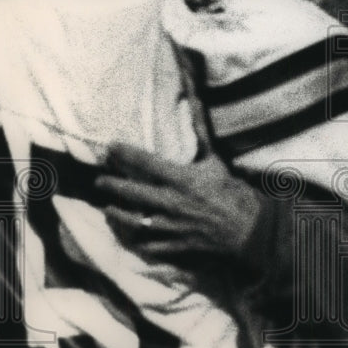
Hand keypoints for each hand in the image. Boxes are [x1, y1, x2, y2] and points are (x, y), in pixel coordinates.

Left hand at [95, 144, 260, 261]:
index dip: (125, 153)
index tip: (111, 147)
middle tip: (99, 180)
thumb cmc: (233, 192)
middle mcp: (172, 202)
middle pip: (133, 192)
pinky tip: (130, 235)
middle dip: (113, 185)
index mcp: (182, 179)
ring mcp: (172, 225)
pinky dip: (139, 240)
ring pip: (136, 221)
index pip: (146, 163)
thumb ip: (201, 135)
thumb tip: (196, 103)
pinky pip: (151, 244)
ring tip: (107, 208)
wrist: (248, 228)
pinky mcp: (176, 243)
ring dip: (118, 214)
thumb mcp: (216, 161)